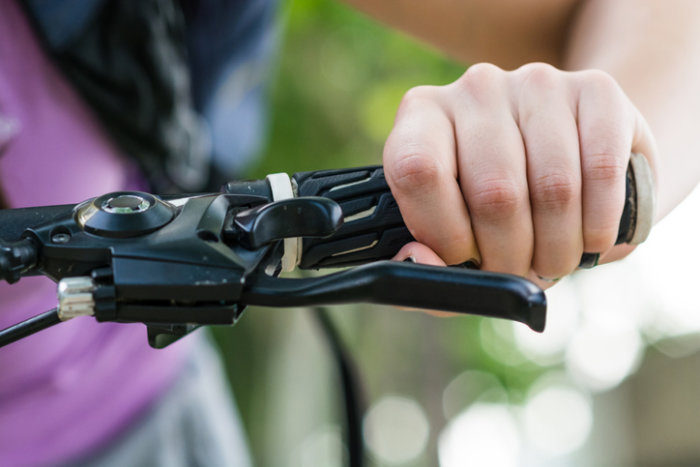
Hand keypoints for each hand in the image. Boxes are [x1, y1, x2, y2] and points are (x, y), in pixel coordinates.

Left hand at [384, 63, 656, 287]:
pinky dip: (600, 224)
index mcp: (423, 116)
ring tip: (553, 261)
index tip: (464, 259)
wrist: (567, 160)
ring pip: (554, 188)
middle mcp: (477, 88)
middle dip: (509, 256)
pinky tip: (591, 239)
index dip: (444, 231)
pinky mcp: (597, 88)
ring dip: (558, 249)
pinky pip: (602, 169)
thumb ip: (427, 264)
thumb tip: (421, 259)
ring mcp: (537, 83)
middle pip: (494, 191)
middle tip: (517, 274)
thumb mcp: (452, 236)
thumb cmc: (494, 210)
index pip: (419, 171)